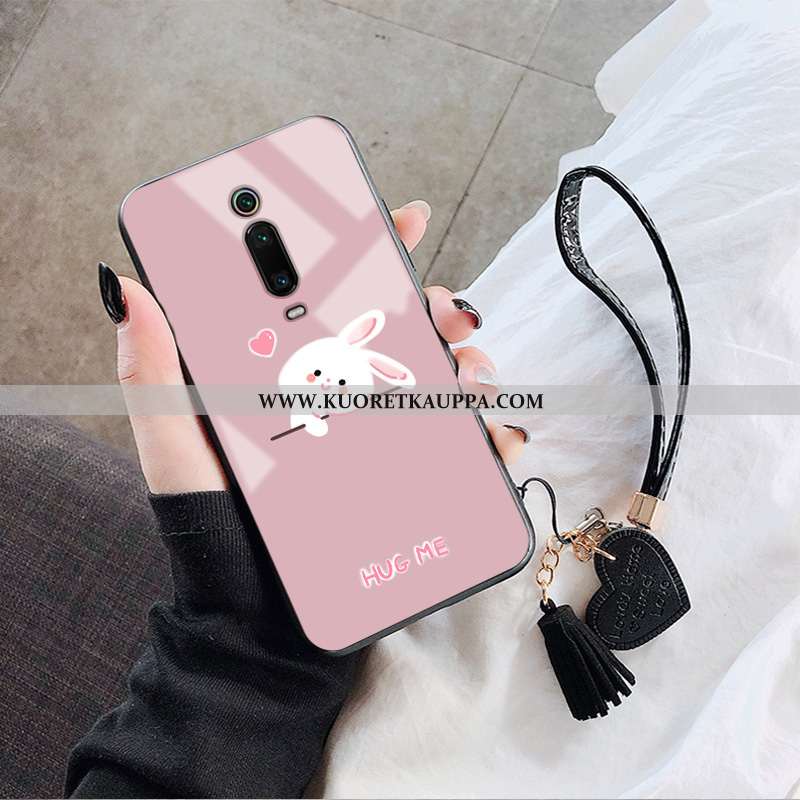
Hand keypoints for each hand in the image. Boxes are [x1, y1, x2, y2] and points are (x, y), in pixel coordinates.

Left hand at [99, 200, 528, 492]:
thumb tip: (123, 286)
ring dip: (467, 365)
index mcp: (289, 371)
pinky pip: (458, 450)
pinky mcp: (405, 483)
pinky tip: (493, 436)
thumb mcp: (175, 441)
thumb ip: (151, 369)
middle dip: (435, 307)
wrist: (251, 610)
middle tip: (449, 306)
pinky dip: (487, 437)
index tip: (405, 216)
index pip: (332, 297)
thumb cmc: (210, 520)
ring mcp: (376, 439)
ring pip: (438, 383)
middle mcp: (339, 396)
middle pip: (399, 331)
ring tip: (469, 374)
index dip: (369, 249)